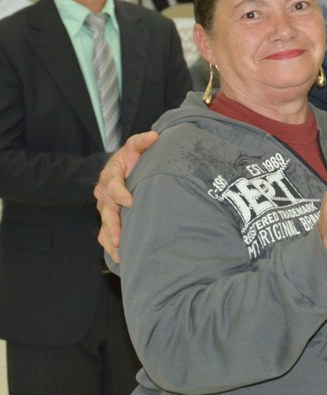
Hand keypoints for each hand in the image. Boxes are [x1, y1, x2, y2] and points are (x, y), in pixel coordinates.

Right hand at [94, 131, 157, 262]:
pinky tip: (120, 258)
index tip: (130, 201)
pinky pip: (106, 234)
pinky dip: (111, 246)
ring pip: (104, 226)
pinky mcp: (109, 217)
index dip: (120, 193)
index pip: (112, 185)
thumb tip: (154, 136)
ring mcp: (105, 207)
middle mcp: (104, 193)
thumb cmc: (132, 156)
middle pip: (106, 211)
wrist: (125, 165)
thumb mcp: (136, 145)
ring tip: (120, 254)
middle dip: (112, 225)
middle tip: (120, 238)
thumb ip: (143, 141)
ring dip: (110, 240)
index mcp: (110, 176)